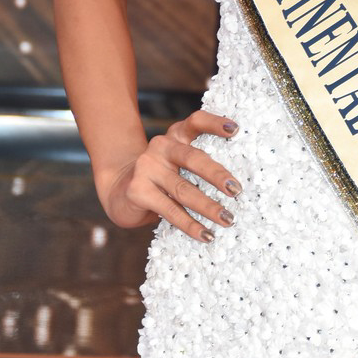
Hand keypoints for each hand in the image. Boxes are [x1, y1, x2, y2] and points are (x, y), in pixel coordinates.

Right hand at [97, 108, 241, 240]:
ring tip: (227, 219)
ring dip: (209, 207)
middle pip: (193, 158)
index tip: (236, 130)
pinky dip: (191, 225)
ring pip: (184, 189)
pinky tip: (206, 235)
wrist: (120, 191)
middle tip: (237, 190)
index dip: (215, 123)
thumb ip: (200, 164)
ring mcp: (146, 167)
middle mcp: (161, 147)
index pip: (196, 122)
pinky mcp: (138, 190)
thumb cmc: (162, 179)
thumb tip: (237, 187)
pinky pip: (171, 210)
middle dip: (217, 175)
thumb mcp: (179, 163)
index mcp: (176, 136)